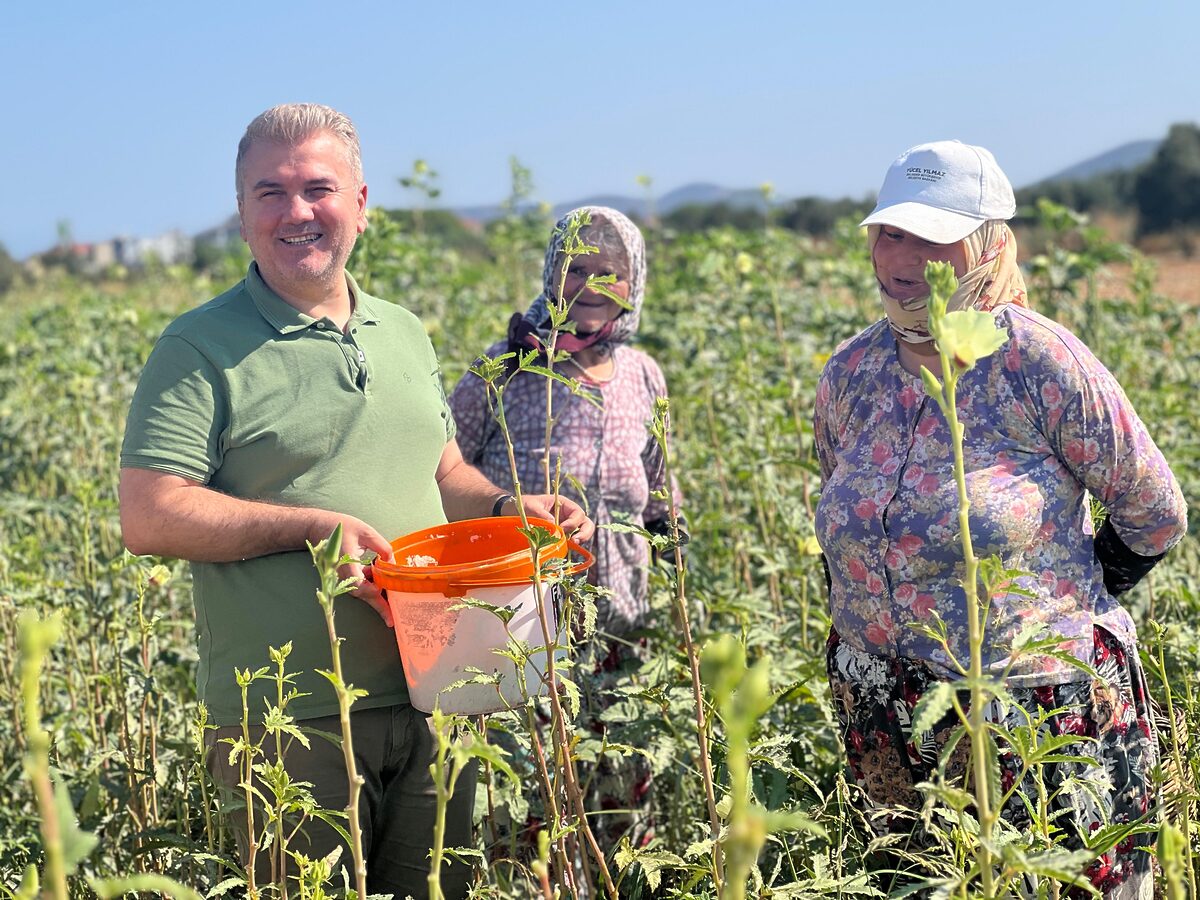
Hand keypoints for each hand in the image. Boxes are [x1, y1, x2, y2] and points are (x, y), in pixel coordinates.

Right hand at [308, 512, 394, 626]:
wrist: (319, 527)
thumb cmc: (342, 527)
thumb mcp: (367, 533)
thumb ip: (382, 548)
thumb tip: (392, 564)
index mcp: (346, 563)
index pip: (360, 586)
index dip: (375, 594)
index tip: (388, 604)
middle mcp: (342, 574)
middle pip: (362, 594)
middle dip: (378, 605)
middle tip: (392, 618)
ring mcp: (341, 576)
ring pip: (360, 591)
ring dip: (375, 594)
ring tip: (392, 598)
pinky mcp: (344, 575)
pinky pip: (358, 584)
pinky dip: (370, 584)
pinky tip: (378, 576)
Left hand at [515, 494, 594, 541]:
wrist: (513, 512)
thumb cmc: (524, 505)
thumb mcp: (531, 506)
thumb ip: (541, 514)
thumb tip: (554, 524)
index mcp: (564, 505)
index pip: (577, 513)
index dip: (573, 522)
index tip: (563, 528)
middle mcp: (568, 516)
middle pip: (585, 523)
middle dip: (584, 532)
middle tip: (575, 540)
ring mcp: (566, 527)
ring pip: (582, 533)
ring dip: (580, 540)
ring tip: (572, 545)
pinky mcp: (560, 538)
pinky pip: (570, 542)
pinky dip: (570, 547)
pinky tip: (564, 549)